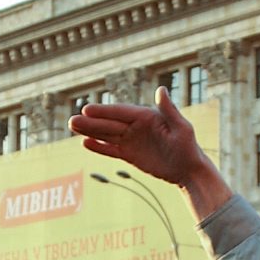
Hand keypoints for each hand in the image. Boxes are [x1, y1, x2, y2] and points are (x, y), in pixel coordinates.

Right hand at [71, 91, 231, 217]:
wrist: (188, 169)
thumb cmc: (188, 147)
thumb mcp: (181, 128)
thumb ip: (169, 110)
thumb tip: (160, 90)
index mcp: (147, 116)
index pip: (121, 113)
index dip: (104, 112)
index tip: (87, 110)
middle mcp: (136, 126)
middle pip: (110, 123)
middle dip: (91, 122)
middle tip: (71, 120)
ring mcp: (132, 140)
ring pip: (107, 135)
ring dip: (90, 132)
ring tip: (72, 128)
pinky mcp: (130, 154)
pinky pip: (111, 149)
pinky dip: (99, 147)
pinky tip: (85, 143)